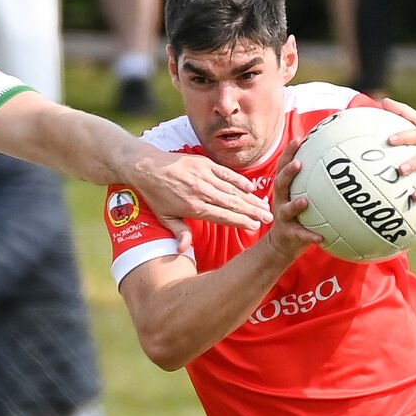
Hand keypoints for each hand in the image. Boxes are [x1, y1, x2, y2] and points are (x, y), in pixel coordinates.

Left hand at [135, 150, 272, 249]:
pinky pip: (226, 174)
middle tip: (270, 217)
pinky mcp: (205, 164)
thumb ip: (179, 232)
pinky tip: (251, 189)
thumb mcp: (164, 217)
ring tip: (264, 206)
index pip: (223, 216)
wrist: (146, 167)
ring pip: (233, 190)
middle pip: (233, 203)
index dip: (241, 221)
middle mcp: (202, 192)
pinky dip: (239, 181)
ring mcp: (204, 176)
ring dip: (250, 198)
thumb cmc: (156, 195)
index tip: (255, 226)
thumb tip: (183, 250)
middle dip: (252, 211)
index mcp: (193, 207)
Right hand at [267, 140, 323, 259]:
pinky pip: (300, 235)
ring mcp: (283, 217)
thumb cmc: (297, 215)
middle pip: (280, 184)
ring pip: (286, 209)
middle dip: (287, 173)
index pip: (283, 167)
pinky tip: (321, 237)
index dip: (288, 153)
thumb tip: (338, 165)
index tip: (298, 139)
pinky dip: (310, 236)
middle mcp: (280, 200)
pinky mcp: (289, 234)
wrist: (282, 242)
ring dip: (295, 205)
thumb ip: (314, 181)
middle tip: (298, 164)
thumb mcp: (302, 195)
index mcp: (284, 189)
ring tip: (305, 201)